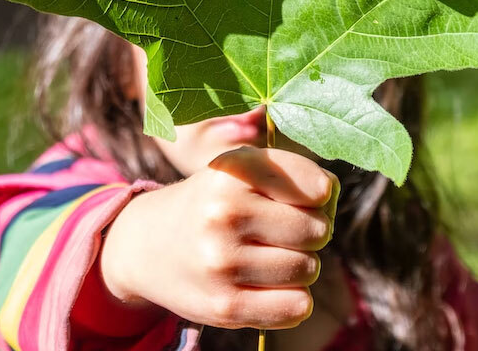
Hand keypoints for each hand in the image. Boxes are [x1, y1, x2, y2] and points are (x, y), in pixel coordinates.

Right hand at [100, 146, 339, 329]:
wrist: (147, 245)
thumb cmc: (214, 203)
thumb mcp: (243, 170)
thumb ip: (296, 174)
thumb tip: (331, 196)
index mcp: (234, 170)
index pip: (318, 188)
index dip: (319, 196)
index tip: (299, 199)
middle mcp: (224, 212)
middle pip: (318, 231)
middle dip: (310, 233)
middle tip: (281, 232)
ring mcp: (222, 261)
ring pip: (309, 269)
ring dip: (299, 266)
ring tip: (268, 256)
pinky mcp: (224, 306)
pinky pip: (297, 307)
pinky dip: (293, 299)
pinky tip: (268, 286)